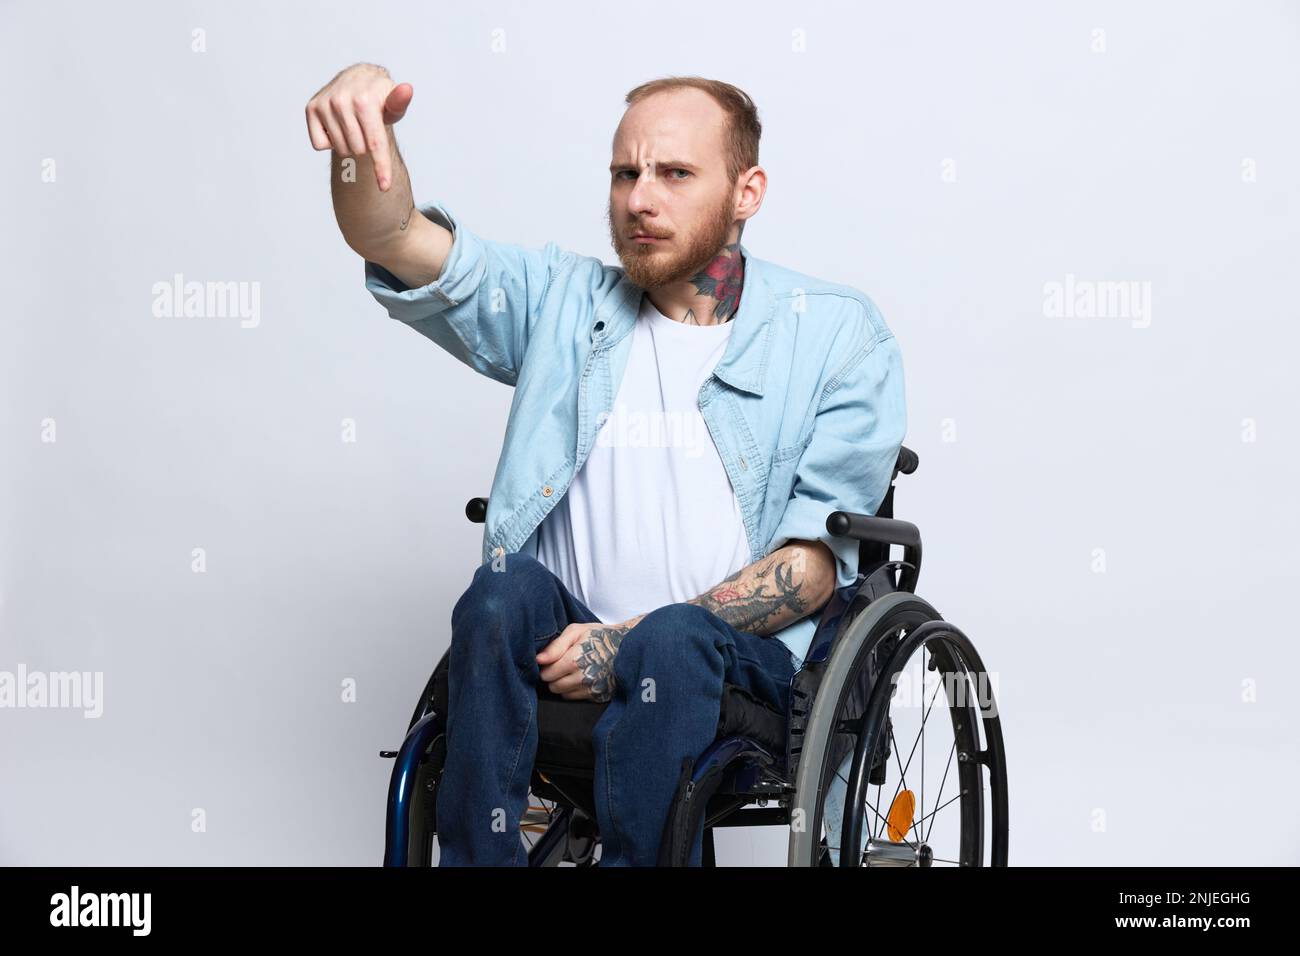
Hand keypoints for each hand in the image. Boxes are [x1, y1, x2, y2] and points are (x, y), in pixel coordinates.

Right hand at [305, 62, 412, 191]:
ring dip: (350, 145)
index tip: (385, 187)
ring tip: (354, 126)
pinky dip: (330, 142)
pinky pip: (321, 144)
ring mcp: (325, 104)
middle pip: (358, 150)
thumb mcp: (394, 101)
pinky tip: (337, 125)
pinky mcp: (311, 108)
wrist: (358, 77)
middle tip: (367, 129)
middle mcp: (342, 100)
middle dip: (366, 147)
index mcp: (365, 100)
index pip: (374, 143)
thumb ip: (400, 102)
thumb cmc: (379, 96)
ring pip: (340, 149)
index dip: (381, 167)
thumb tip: (406, 90)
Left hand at [536, 620, 637, 702]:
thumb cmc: (599, 636)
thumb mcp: (576, 632)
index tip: (552, 661)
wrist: (627, 646)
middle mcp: (584, 678)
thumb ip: (556, 646)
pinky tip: (582, 677)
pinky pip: (576, 699)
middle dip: (553, 677)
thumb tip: (538, 660)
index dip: (546, 667)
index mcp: (576, 660)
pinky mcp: (598, 696)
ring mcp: (592, 689)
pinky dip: (575, 690)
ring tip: (573, 670)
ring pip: (563, 694)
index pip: (547, 674)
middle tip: (562, 665)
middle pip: (554, 686)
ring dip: (563, 684)